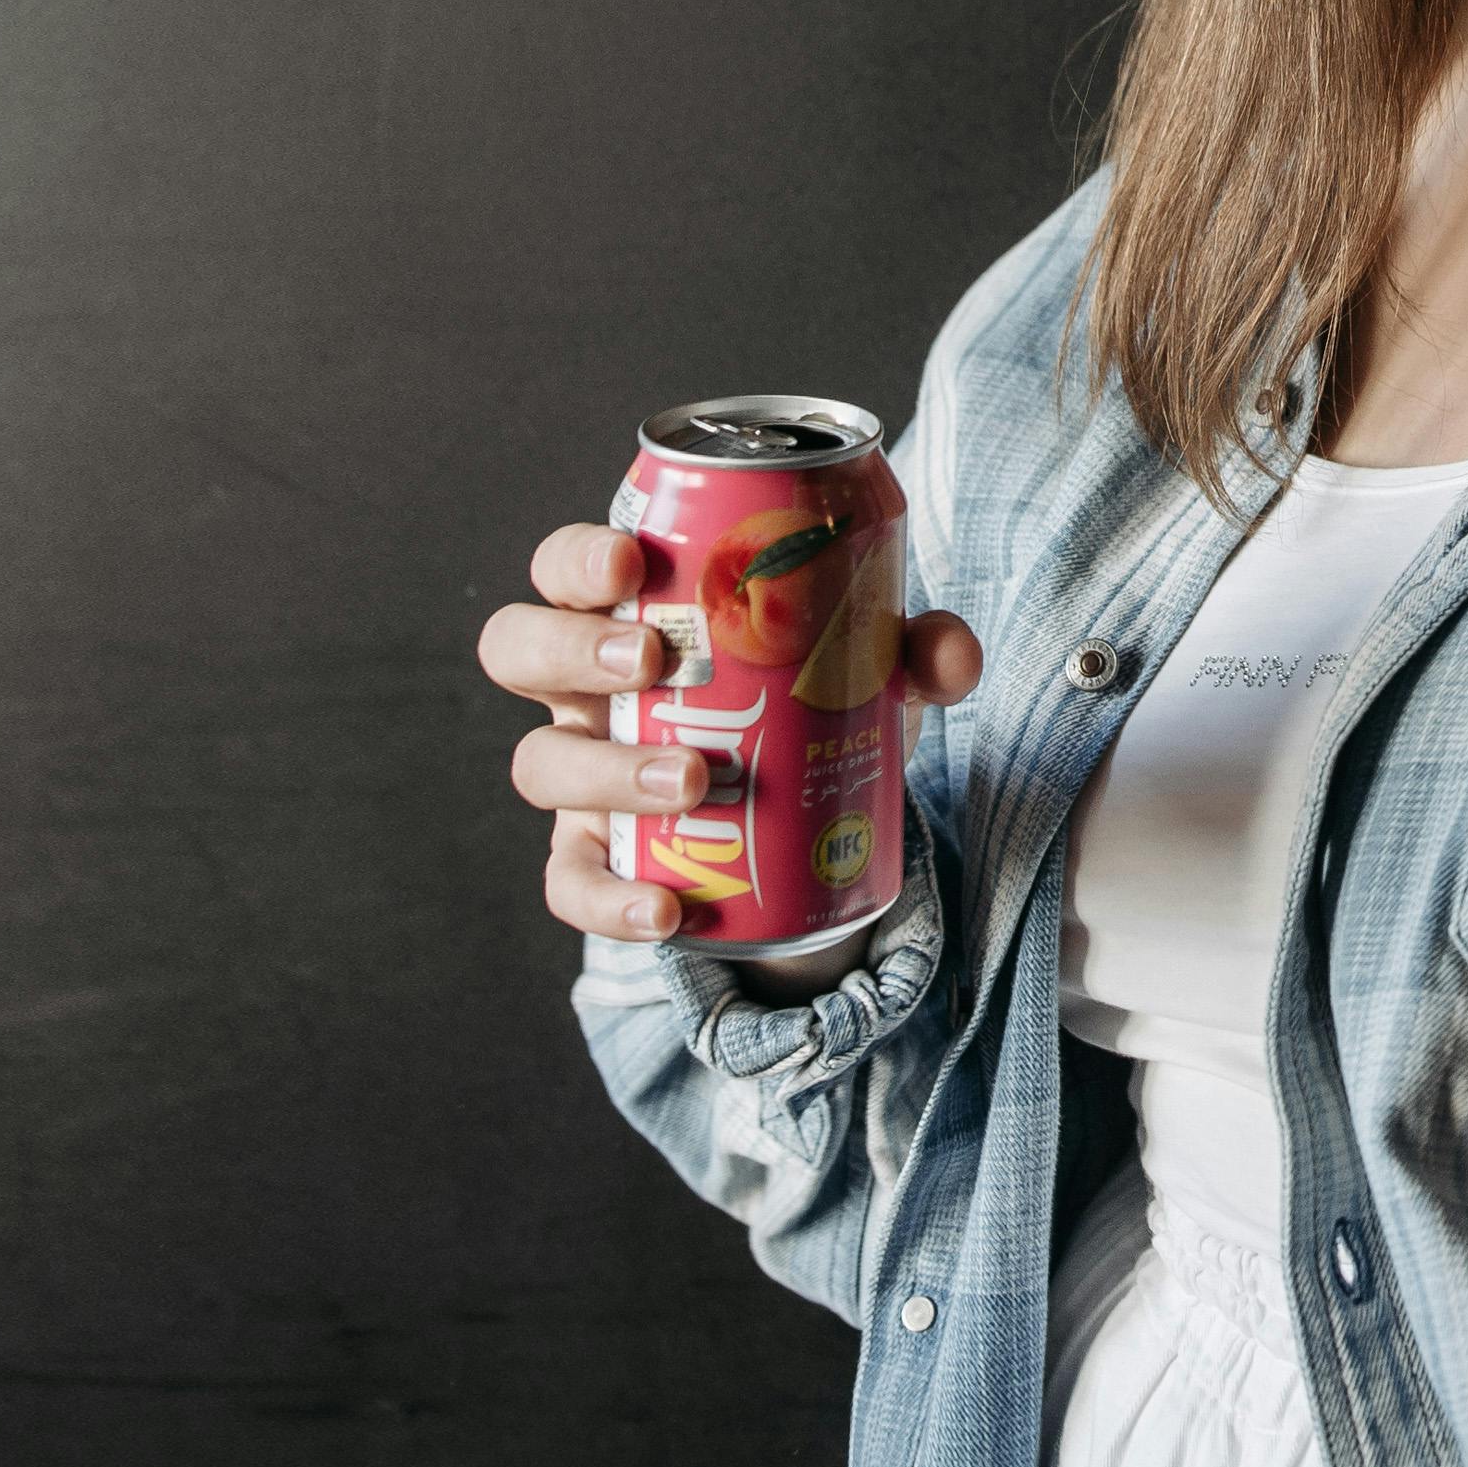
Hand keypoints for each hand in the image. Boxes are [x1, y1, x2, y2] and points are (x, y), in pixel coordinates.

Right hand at [482, 520, 984, 948]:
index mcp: (631, 612)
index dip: (579, 558)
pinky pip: (569, 883)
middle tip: (652, 662)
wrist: (805, 818)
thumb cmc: (808, 701)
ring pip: (540, 763)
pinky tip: (668, 908)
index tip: (635, 563)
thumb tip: (950, 652)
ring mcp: (580, 776)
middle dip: (572, 648)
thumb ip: (915, 650)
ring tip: (691, 779)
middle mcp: (585, 688)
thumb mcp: (864, 669)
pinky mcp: (594, 859)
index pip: (566, 566)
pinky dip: (611, 900)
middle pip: (517, 647)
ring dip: (608, 769)